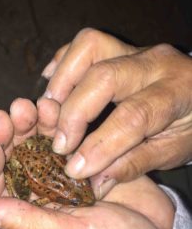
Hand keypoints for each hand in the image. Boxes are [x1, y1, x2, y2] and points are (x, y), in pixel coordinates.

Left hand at [0, 98, 173, 228]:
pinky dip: (52, 121)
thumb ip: (26, 226)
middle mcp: (35, 195)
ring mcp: (55, 175)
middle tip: (6, 115)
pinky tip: (52, 107)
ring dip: (26, 123)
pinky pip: (57, 137)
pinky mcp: (75, 160)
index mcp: (25, 220)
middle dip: (2, 137)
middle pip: (7, 161)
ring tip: (28, 106)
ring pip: (30, 144)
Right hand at [41, 28, 191, 197]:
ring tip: (51, 112)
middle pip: (104, 77)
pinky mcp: (117, 47)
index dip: (99, 145)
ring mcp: (133, 50)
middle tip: (60, 145)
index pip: (132, 117)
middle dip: (74, 113)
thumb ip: (134, 165)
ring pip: (89, 47)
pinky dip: (62, 65)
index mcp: (176, 93)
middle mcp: (154, 63)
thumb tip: (94, 183)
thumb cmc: (190, 125)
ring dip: (62, 81)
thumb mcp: (173, 151)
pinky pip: (84, 45)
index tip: (75, 169)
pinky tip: (54, 91)